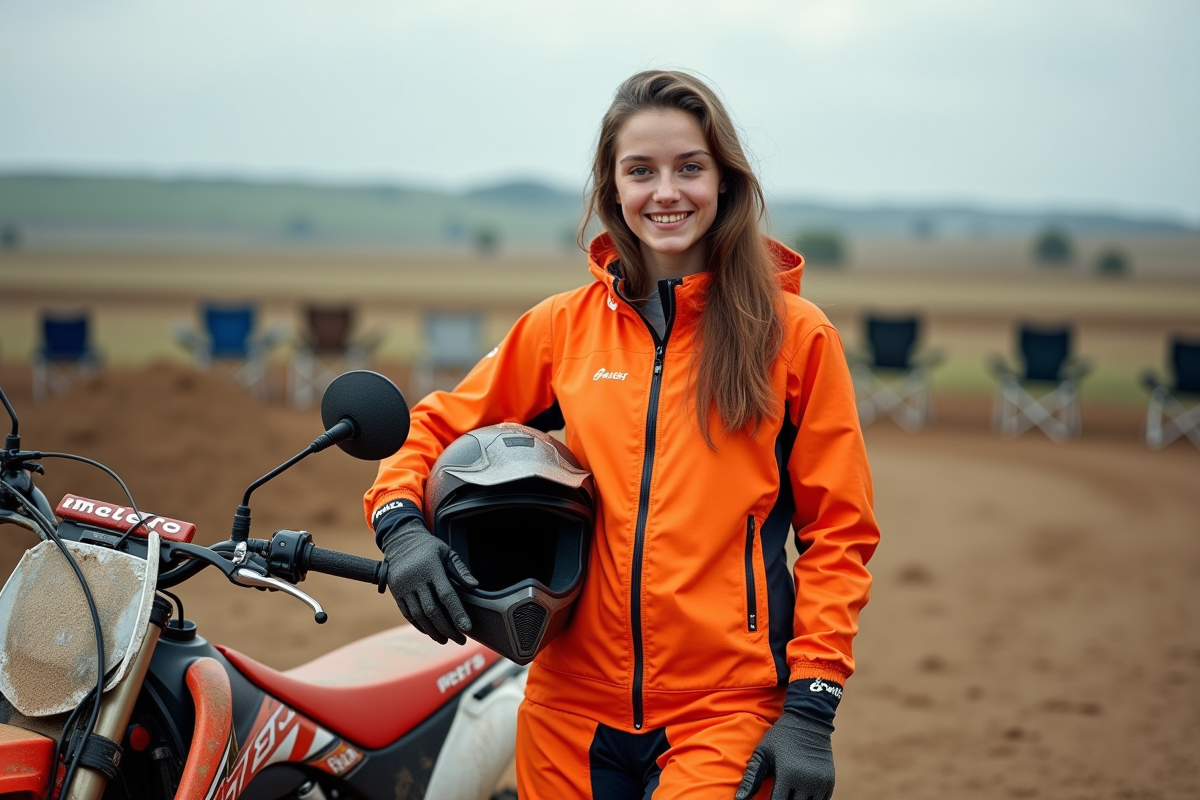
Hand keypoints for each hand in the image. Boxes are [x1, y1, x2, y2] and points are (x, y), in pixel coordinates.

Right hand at [379, 517, 477, 644]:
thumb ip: (460, 569)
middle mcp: (416, 580)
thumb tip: (475, 585)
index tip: (467, 628)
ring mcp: (404, 588)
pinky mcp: (396, 593)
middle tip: (460, 640)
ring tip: (445, 640)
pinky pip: (407, 614)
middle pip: (432, 611)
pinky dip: (419, 625)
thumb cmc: (428, 547)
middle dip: (447, 628)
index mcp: (431, 568)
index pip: (446, 595)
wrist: (400, 541)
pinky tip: (430, 632)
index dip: (457, 613)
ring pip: (419, 616)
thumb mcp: (447, 552)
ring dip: (433, 631)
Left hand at [735, 711, 834, 799]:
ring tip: (787, 793)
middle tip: (777, 793)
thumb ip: (751, 777)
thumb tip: (739, 799)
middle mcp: (807, 781)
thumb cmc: (781, 736)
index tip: (765, 798)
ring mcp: (821, 782)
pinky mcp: (829, 781)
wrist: (809, 719)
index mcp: (788, 775)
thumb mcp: (763, 752)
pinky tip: (799, 794)